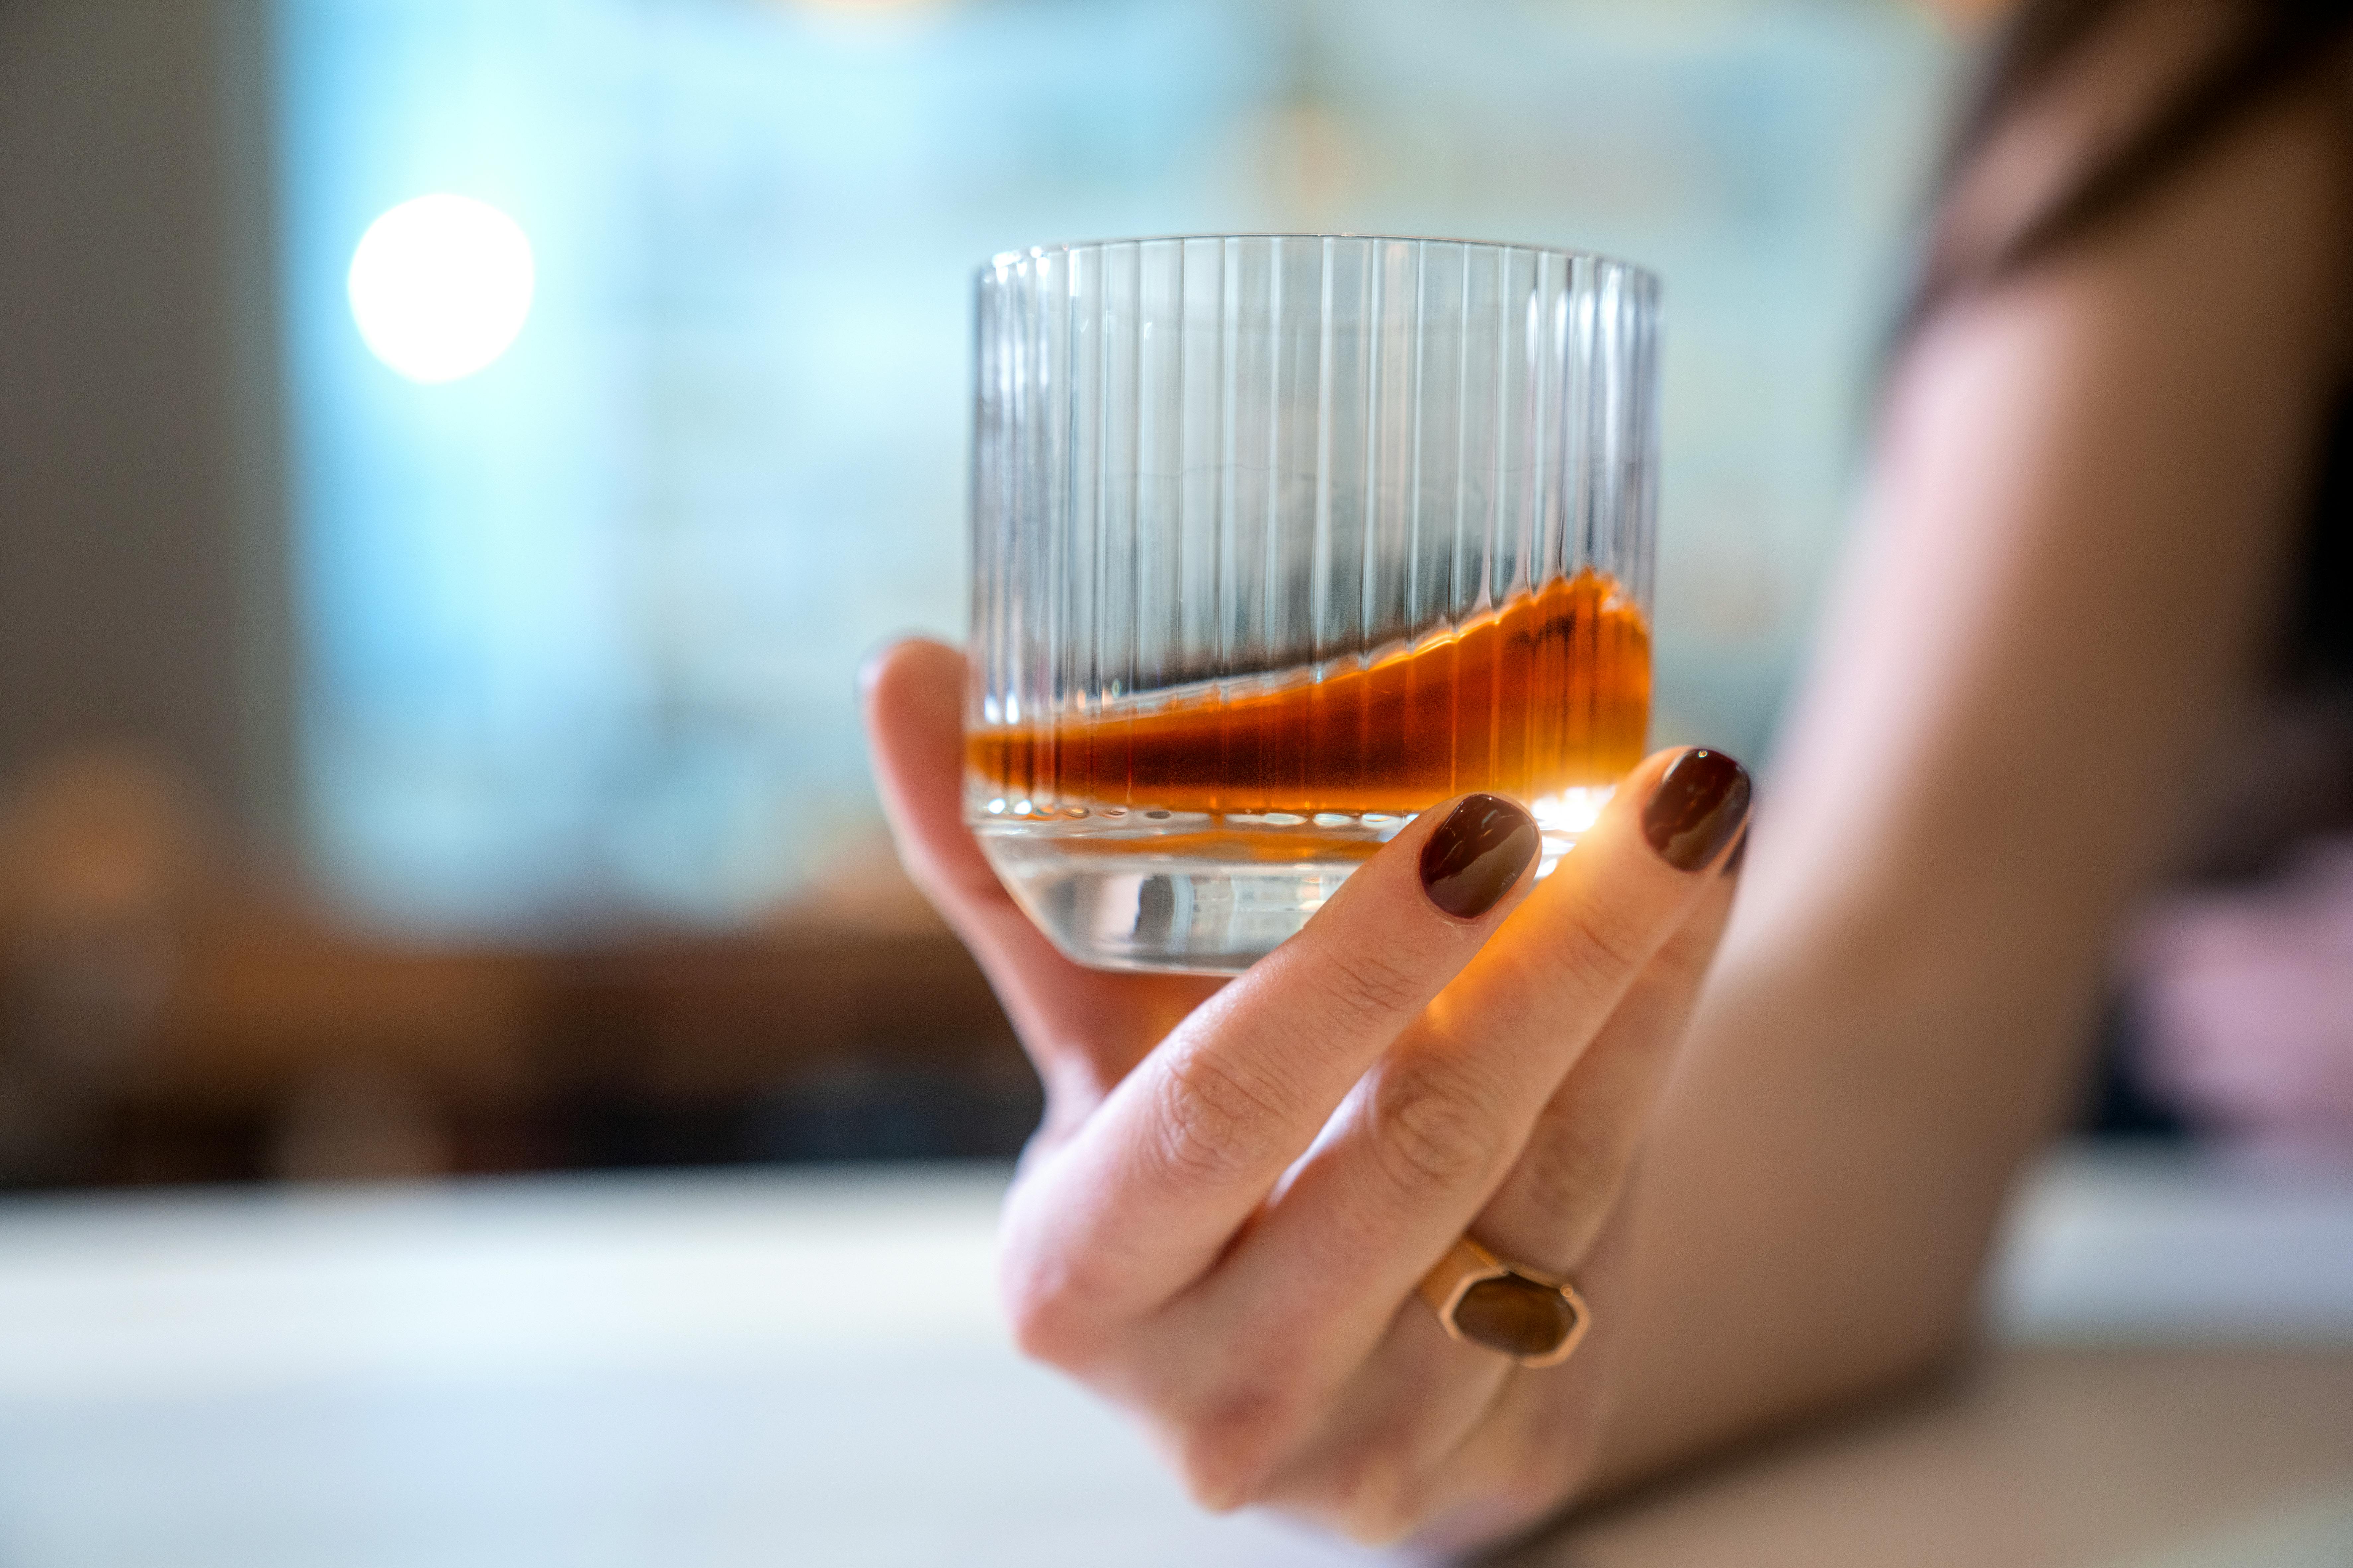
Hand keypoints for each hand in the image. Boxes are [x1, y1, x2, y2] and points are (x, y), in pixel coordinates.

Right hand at [862, 638, 1748, 1549]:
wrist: (1290, 1336)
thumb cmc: (1176, 1153)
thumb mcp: (1092, 1041)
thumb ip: (1013, 879)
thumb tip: (902, 668)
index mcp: (1077, 1283)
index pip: (1214, 1116)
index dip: (1343, 974)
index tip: (1473, 821)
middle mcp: (1214, 1396)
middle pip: (1415, 1153)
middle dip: (1560, 955)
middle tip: (1664, 783)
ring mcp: (1371, 1450)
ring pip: (1539, 1192)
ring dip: (1640, 989)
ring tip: (1704, 812)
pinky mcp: (1502, 1460)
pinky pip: (1599, 1237)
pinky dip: (1654, 1065)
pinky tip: (1693, 928)